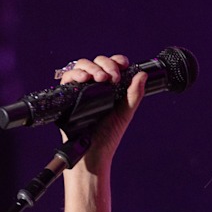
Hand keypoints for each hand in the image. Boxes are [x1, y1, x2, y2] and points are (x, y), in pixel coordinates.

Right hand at [59, 54, 146, 173]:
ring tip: (100, 78)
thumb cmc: (109, 134)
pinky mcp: (68, 95)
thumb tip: (142, 74)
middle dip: (106, 64)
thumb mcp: (126, 112)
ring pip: (82, 66)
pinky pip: (68, 77)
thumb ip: (135, 94)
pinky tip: (85, 79)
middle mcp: (95, 85)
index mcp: (110, 87)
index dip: (117, 61)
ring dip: (92, 67)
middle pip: (97, 62)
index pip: (112, 65)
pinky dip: (76, 74)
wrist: (93, 151)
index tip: (124, 66)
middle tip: (112, 77)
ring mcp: (81, 89)